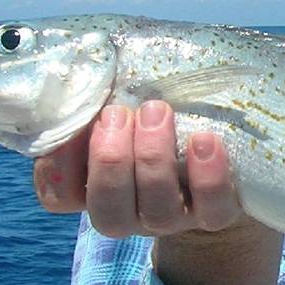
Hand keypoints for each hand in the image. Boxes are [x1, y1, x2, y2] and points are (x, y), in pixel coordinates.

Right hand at [33, 101, 243, 235]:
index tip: (74, 125)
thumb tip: (83, 66)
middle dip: (109, 160)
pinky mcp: (217, 215)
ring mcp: (176, 219)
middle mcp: (133, 213)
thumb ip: (101, 95)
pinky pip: (212, 210)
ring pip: (157, 212)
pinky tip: (205, 140)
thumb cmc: (162, 119)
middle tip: (117, 113)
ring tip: (157, 112)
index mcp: (99, 189)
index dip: (58, 167)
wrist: (226, 157)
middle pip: (108, 211)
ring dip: (153, 159)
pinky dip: (208, 176)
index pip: (60, 196)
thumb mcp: (127, 106)